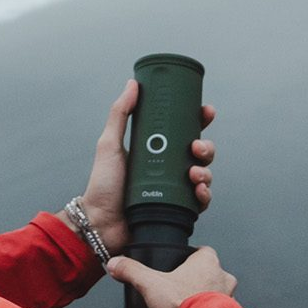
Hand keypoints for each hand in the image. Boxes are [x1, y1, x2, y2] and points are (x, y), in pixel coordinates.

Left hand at [63, 79, 215, 255]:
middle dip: (207, 147)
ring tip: (194, 173)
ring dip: (206, 171)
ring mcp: (175, 191)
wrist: (100, 223)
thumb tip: (133, 84)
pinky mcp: (178, 211)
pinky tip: (198, 190)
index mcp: (157, 151)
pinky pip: (201, 201)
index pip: (185, 132)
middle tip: (196, 147)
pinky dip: (204, 195)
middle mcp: (169, 169)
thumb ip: (120, 114)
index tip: (205, 111)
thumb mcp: (109, 144)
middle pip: (201, 152)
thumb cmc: (103, 185)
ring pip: (204, 175)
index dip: (199, 120)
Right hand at [106, 246, 236, 307]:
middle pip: (203, 276)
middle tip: (170, 291)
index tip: (175, 263)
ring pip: (206, 299)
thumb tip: (116, 264)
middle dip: (186, 284)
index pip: (201, 251)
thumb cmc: (184, 304)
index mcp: (208, 263)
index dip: (187, 257)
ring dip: (189, 306)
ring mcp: (227, 300)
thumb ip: (132, 272)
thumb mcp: (149, 284)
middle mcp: (222, 279)